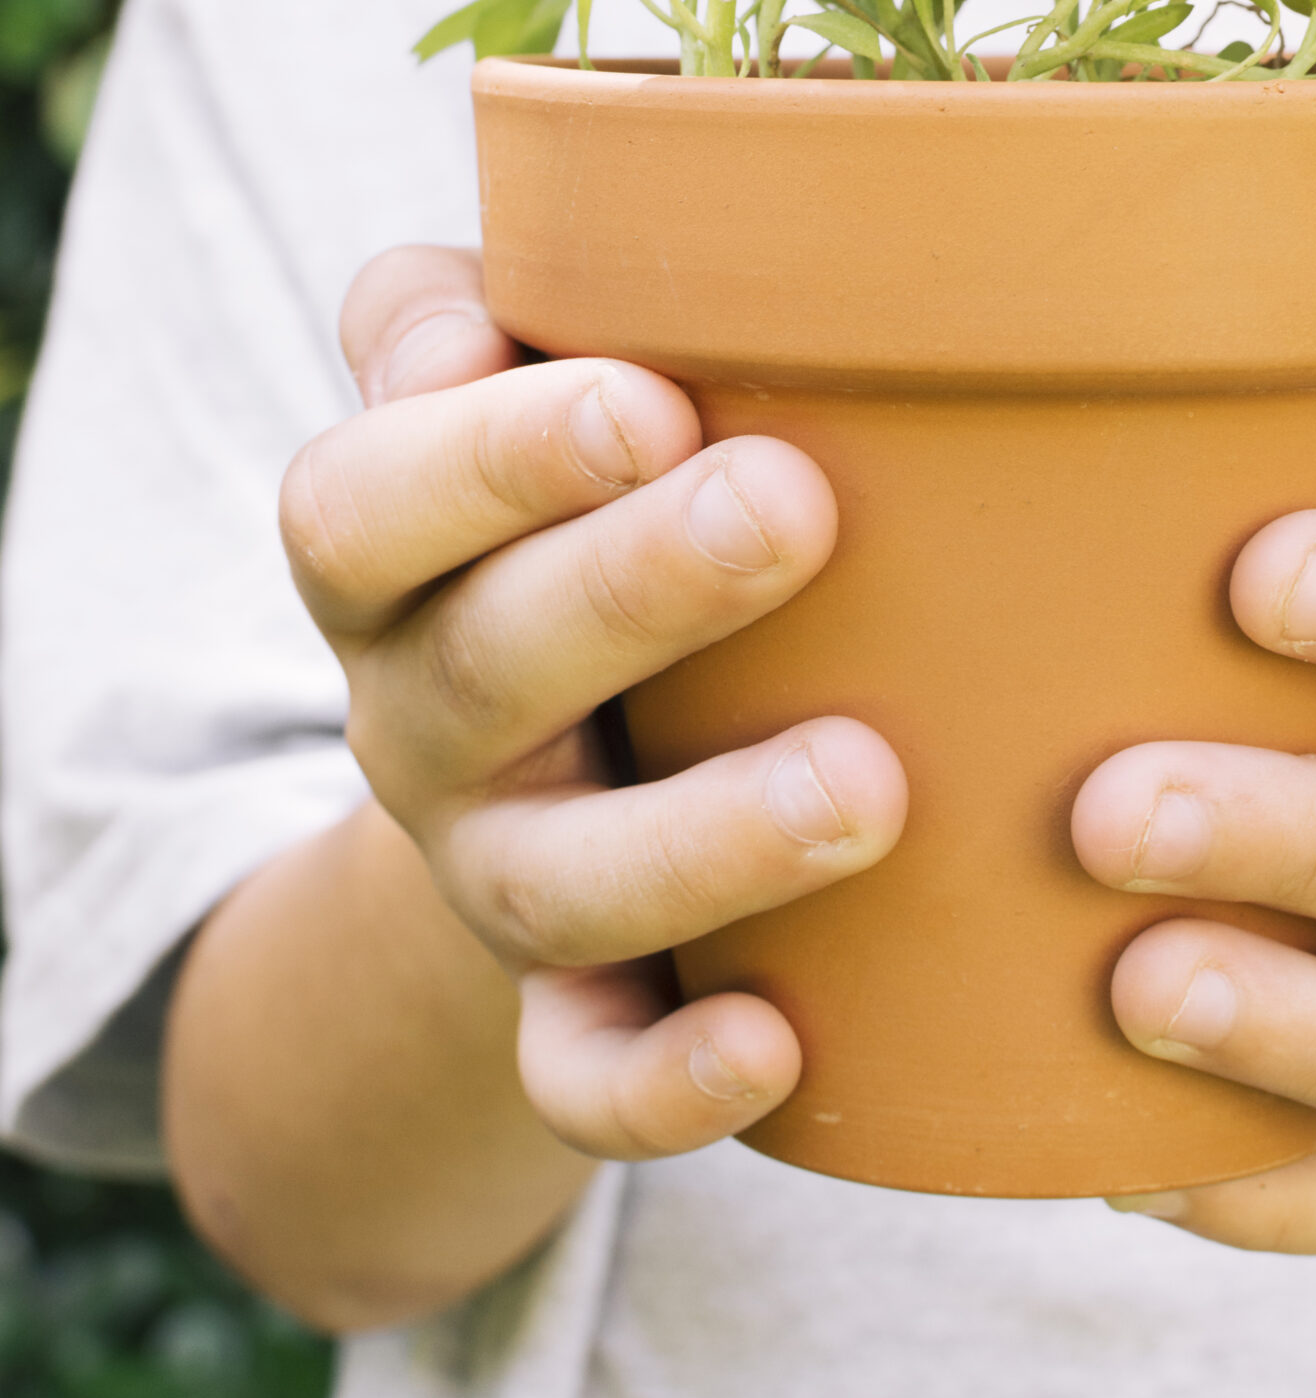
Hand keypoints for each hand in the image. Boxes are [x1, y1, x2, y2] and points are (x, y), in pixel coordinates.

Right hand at [280, 245, 905, 1161]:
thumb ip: (459, 311)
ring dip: (701, 836)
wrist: (546, 726)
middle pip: (479, 668)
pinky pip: (581, 1076)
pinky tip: (783, 1041)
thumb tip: (471, 330)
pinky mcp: (564, 1004)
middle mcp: (418, 715)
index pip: (367, 506)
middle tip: (791, 506)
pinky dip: (665, 1086)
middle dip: (630, 589)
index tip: (648, 398)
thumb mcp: (491, 366)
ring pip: (552, 884)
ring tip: (865, 781)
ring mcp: (489, 870)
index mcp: (390, 554)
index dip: (489, 459)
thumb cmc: (562, 484)